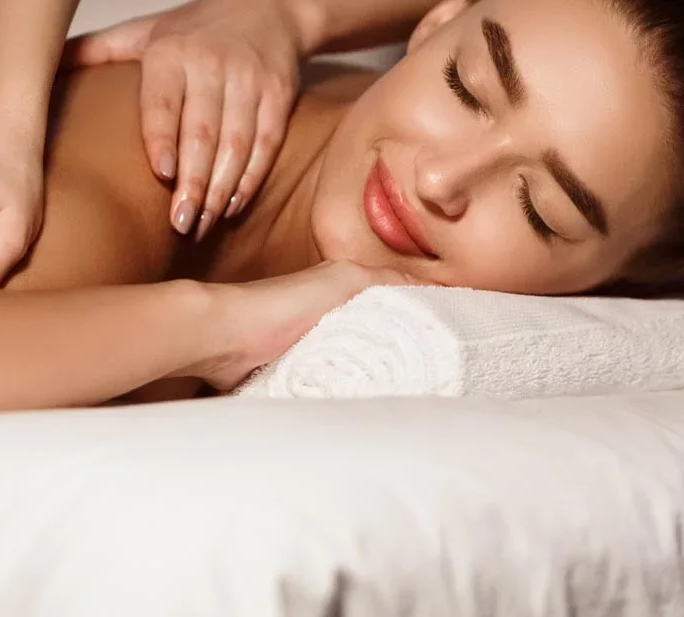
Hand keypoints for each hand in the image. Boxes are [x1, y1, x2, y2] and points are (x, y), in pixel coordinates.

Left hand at [62, 0, 304, 239]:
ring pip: (238, 142)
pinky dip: (252, 177)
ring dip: (222, 188)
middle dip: (194, 181)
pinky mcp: (279, 94)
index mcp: (172, 50)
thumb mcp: (145, 30)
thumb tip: (24, 57)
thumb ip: (97, 50)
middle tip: (181, 223)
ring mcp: (250, 79)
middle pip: (204, 130)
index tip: (162, 174)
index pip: (164, 101)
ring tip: (204, 223)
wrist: (271, 6)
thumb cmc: (198, 26)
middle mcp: (213, 62)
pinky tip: (234, 203)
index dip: (164, 138)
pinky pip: (267, 142)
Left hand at [191, 260, 418, 390]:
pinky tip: (371, 403)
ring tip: (412, 393)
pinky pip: (337, 381)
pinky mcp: (299, 371)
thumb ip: (389, 280)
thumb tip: (436, 288)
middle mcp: (333, 313)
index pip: (397, 298)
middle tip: (440, 373)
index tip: (458, 335)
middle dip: (407, 351)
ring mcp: (316, 344)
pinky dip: (352, 389)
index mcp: (346, 288)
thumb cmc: (281, 303)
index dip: (426, 315)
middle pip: (382, 332)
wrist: (225, 337)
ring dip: (380, 373)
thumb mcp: (345, 281)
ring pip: (362, 359)